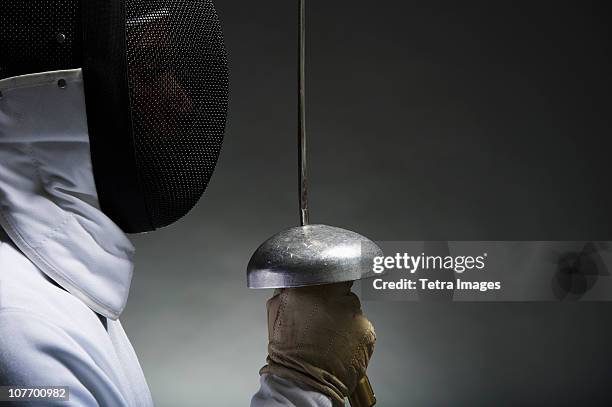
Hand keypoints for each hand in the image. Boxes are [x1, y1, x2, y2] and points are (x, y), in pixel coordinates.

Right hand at [260, 282, 375, 405]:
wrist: (304, 382)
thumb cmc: (289, 351)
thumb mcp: (275, 311)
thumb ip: (288, 288)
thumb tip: (297, 278)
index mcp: (309, 288)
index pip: (329, 270)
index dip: (330, 279)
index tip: (329, 288)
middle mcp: (334, 297)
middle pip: (343, 292)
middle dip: (336, 304)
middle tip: (324, 321)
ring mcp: (353, 314)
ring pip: (353, 310)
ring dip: (345, 320)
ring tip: (331, 338)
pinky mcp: (367, 331)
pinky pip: (363, 328)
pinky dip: (355, 336)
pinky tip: (341, 346)